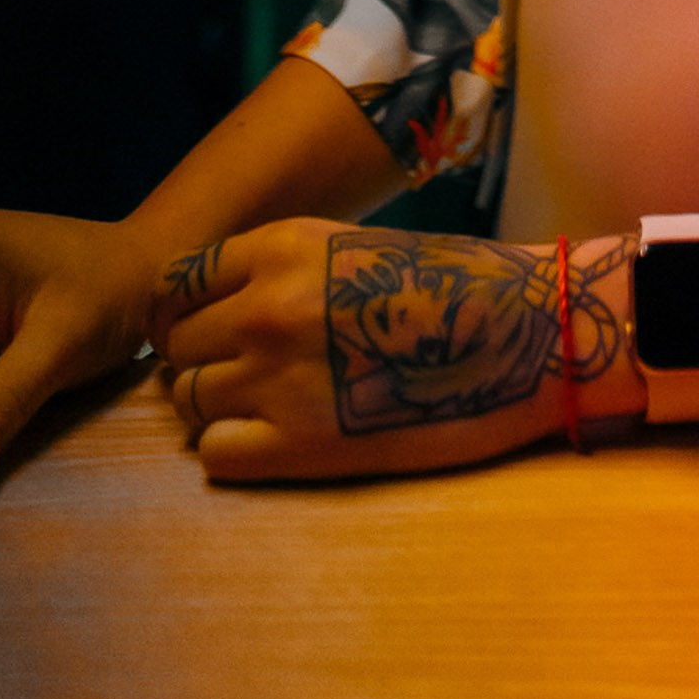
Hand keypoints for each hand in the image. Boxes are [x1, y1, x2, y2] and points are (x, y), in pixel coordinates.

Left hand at [149, 219, 643, 480]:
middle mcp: (262, 308)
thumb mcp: (351, 244)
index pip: (178, 283)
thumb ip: (282, 269)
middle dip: (201, 358)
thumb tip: (225, 305)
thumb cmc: (453, 281)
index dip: (186, 309)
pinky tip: (278, 440)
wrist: (522, 332)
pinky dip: (234, 450)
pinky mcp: (296, 447)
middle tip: (244, 372)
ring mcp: (274, 379)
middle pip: (177, 346)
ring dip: (216, 406)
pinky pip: (215, 454)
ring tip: (266, 407)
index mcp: (278, 248)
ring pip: (188, 401)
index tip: (208, 327)